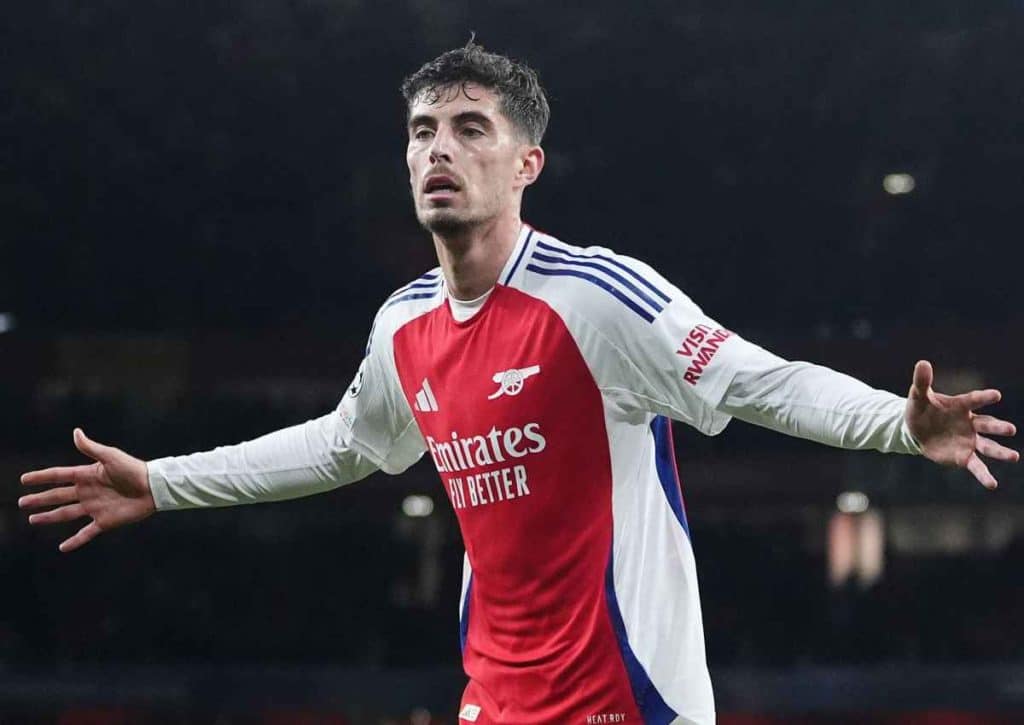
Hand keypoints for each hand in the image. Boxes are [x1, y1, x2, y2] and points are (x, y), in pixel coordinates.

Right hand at [19, 428, 154, 551]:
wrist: (153, 487)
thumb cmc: (133, 468)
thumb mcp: (110, 456)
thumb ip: (91, 448)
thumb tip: (75, 432)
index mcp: (87, 475)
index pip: (58, 476)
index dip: (41, 477)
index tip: (24, 479)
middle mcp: (87, 492)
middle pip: (57, 496)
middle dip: (39, 499)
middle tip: (22, 502)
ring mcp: (94, 507)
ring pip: (66, 514)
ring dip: (49, 517)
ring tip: (32, 520)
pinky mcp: (105, 521)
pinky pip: (86, 533)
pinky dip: (75, 541)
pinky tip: (62, 548)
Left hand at [905, 360, 1018, 488]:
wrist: (915, 430)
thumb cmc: (921, 410)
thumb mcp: (918, 396)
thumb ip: (922, 382)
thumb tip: (922, 362)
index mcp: (961, 406)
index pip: (974, 400)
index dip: (984, 397)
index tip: (996, 395)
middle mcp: (970, 423)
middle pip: (987, 425)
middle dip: (998, 427)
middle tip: (1010, 430)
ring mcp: (969, 440)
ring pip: (988, 446)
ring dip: (1001, 451)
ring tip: (1014, 456)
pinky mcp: (964, 456)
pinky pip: (976, 466)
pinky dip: (984, 475)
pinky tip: (993, 484)